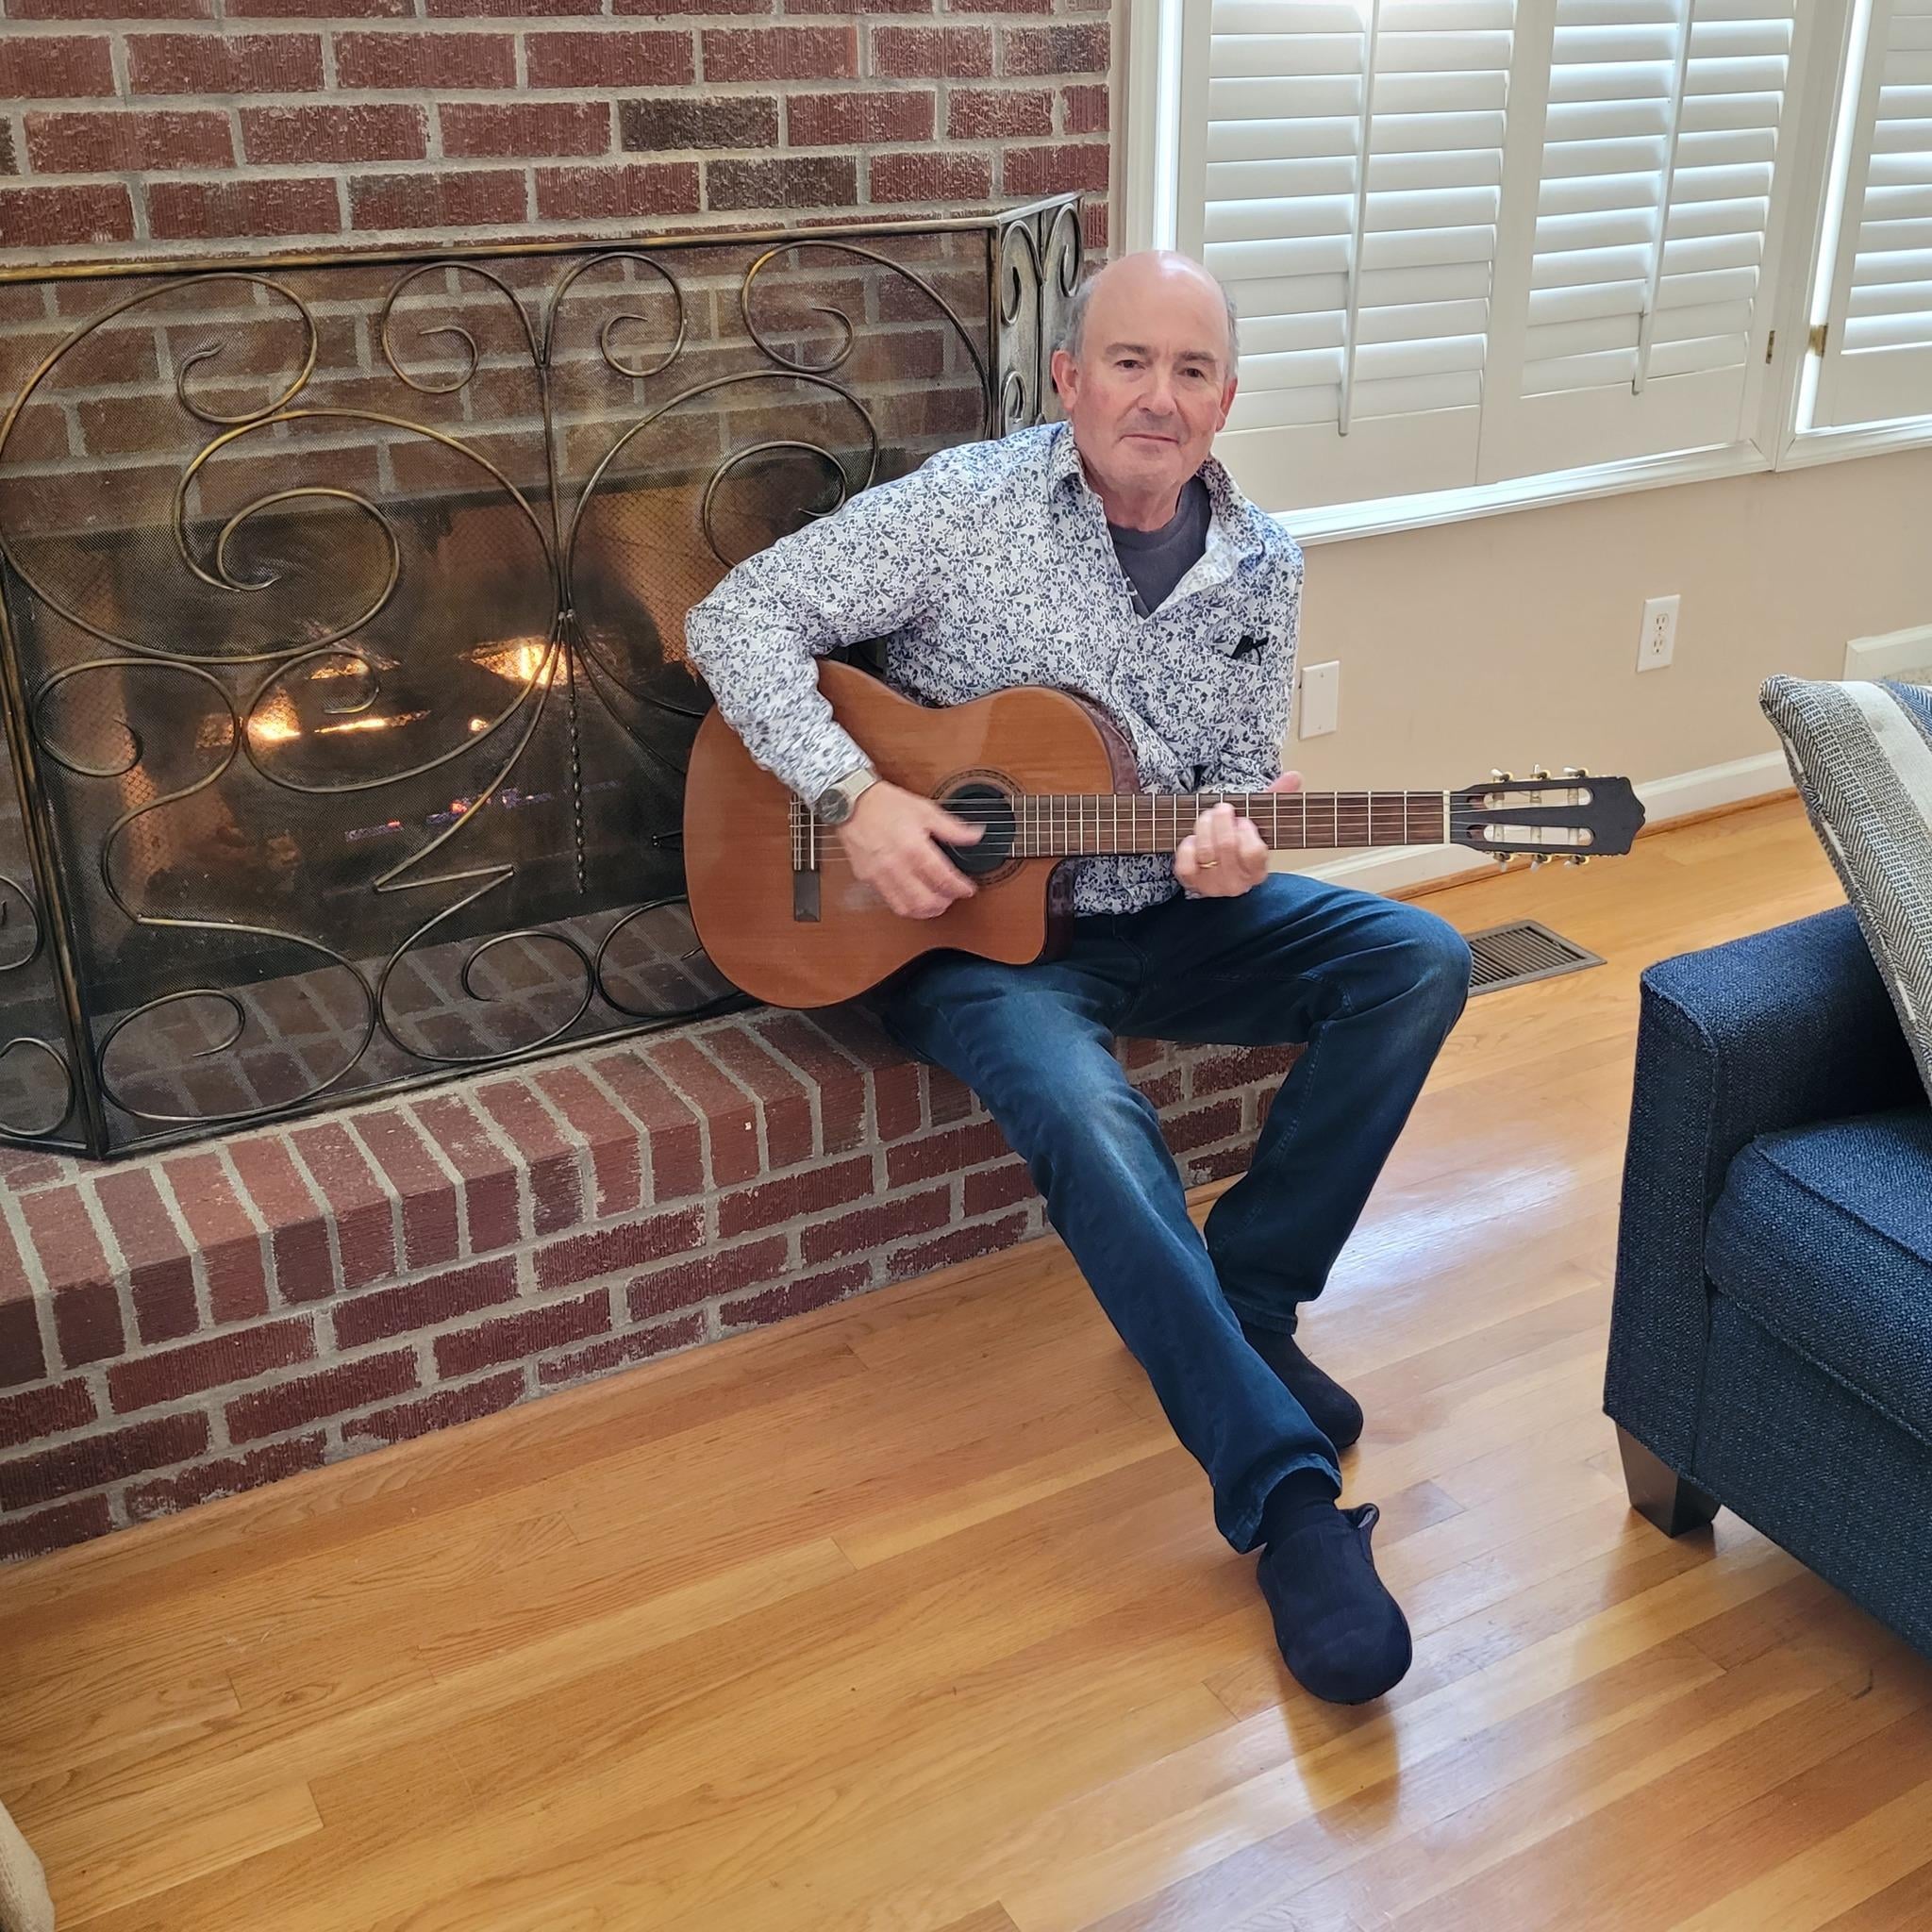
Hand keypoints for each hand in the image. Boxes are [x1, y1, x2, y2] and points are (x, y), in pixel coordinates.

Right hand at [838, 779, 984, 919]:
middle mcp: (896, 866)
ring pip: (906, 908)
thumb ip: (952, 828)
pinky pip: (889, 900)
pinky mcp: (867, 878)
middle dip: (944, 903)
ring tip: (935, 902)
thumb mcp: (925, 811)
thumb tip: (975, 836)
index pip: (943, 879)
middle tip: (952, 897)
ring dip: (925, 910)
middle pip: (925, 901)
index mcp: (914, 848)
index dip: (960, 888)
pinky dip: (905, 904)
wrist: (852, 802)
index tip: (967, 889)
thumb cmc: (887, 804)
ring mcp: (879, 875)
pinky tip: (913, 896)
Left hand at [1175, 771, 1301, 897]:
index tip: (1243, 820)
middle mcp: (1237, 883)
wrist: (1218, 860)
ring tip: (1208, 817)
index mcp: (1258, 871)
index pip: (1254, 852)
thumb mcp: (1259, 819)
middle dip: (1221, 819)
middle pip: (1226, 846)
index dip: (1246, 830)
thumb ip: (1277, 797)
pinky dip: (1187, 846)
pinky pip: (1185, 864)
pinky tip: (1193, 838)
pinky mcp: (1191, 883)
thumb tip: (1294, 777)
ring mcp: (1213, 885)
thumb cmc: (1240, 838)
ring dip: (1204, 826)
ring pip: (1205, 851)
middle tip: (1222, 809)